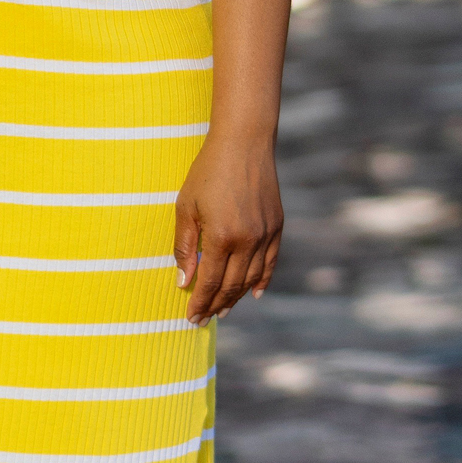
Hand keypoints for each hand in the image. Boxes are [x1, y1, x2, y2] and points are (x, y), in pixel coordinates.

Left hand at [174, 133, 282, 324]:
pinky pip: (270, 262)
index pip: (210, 282)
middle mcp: (248, 241)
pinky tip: (253, 294)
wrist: (244, 143)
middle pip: (231, 286)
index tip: (191, 318)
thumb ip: (184, 247)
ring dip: (236, 298)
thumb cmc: (208, 171)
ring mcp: (266, 235)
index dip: (200, 303)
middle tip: (204, 319)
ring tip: (223, 310)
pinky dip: (262, 281)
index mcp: (222, 237)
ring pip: (251, 278)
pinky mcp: (277, 226)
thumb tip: (184, 281)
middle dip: (216, 305)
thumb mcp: (186, 206)